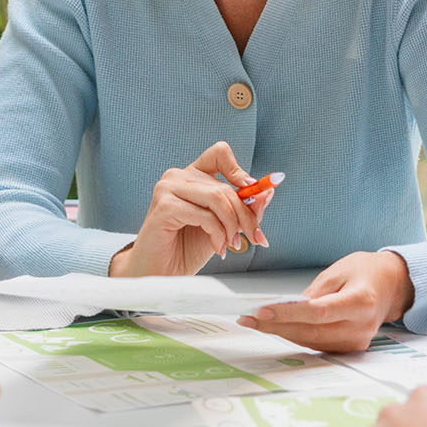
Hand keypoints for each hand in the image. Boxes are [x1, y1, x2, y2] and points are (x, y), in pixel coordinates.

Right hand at [110, 141, 273, 276]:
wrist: (159, 274)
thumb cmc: (186, 249)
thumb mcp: (223, 226)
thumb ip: (243, 209)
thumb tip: (267, 193)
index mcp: (191, 176)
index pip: (219, 153)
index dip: (239, 170)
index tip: (252, 190)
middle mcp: (177, 176)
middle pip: (225, 186)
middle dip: (246, 215)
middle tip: (255, 237)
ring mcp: (168, 189)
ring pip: (217, 198)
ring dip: (232, 226)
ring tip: (232, 245)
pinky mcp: (164, 207)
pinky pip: (205, 215)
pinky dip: (218, 234)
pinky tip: (217, 248)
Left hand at [238, 250, 413, 351]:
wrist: (392, 285)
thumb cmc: (365, 272)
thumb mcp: (338, 271)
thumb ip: (313, 292)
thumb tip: (286, 310)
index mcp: (361, 301)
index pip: (319, 312)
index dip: (288, 314)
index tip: (261, 312)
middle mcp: (361, 326)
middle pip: (311, 331)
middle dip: (276, 326)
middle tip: (248, 320)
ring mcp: (358, 341)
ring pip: (312, 341)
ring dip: (281, 333)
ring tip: (255, 323)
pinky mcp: (352, 348)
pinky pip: (318, 344)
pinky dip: (296, 336)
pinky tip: (277, 328)